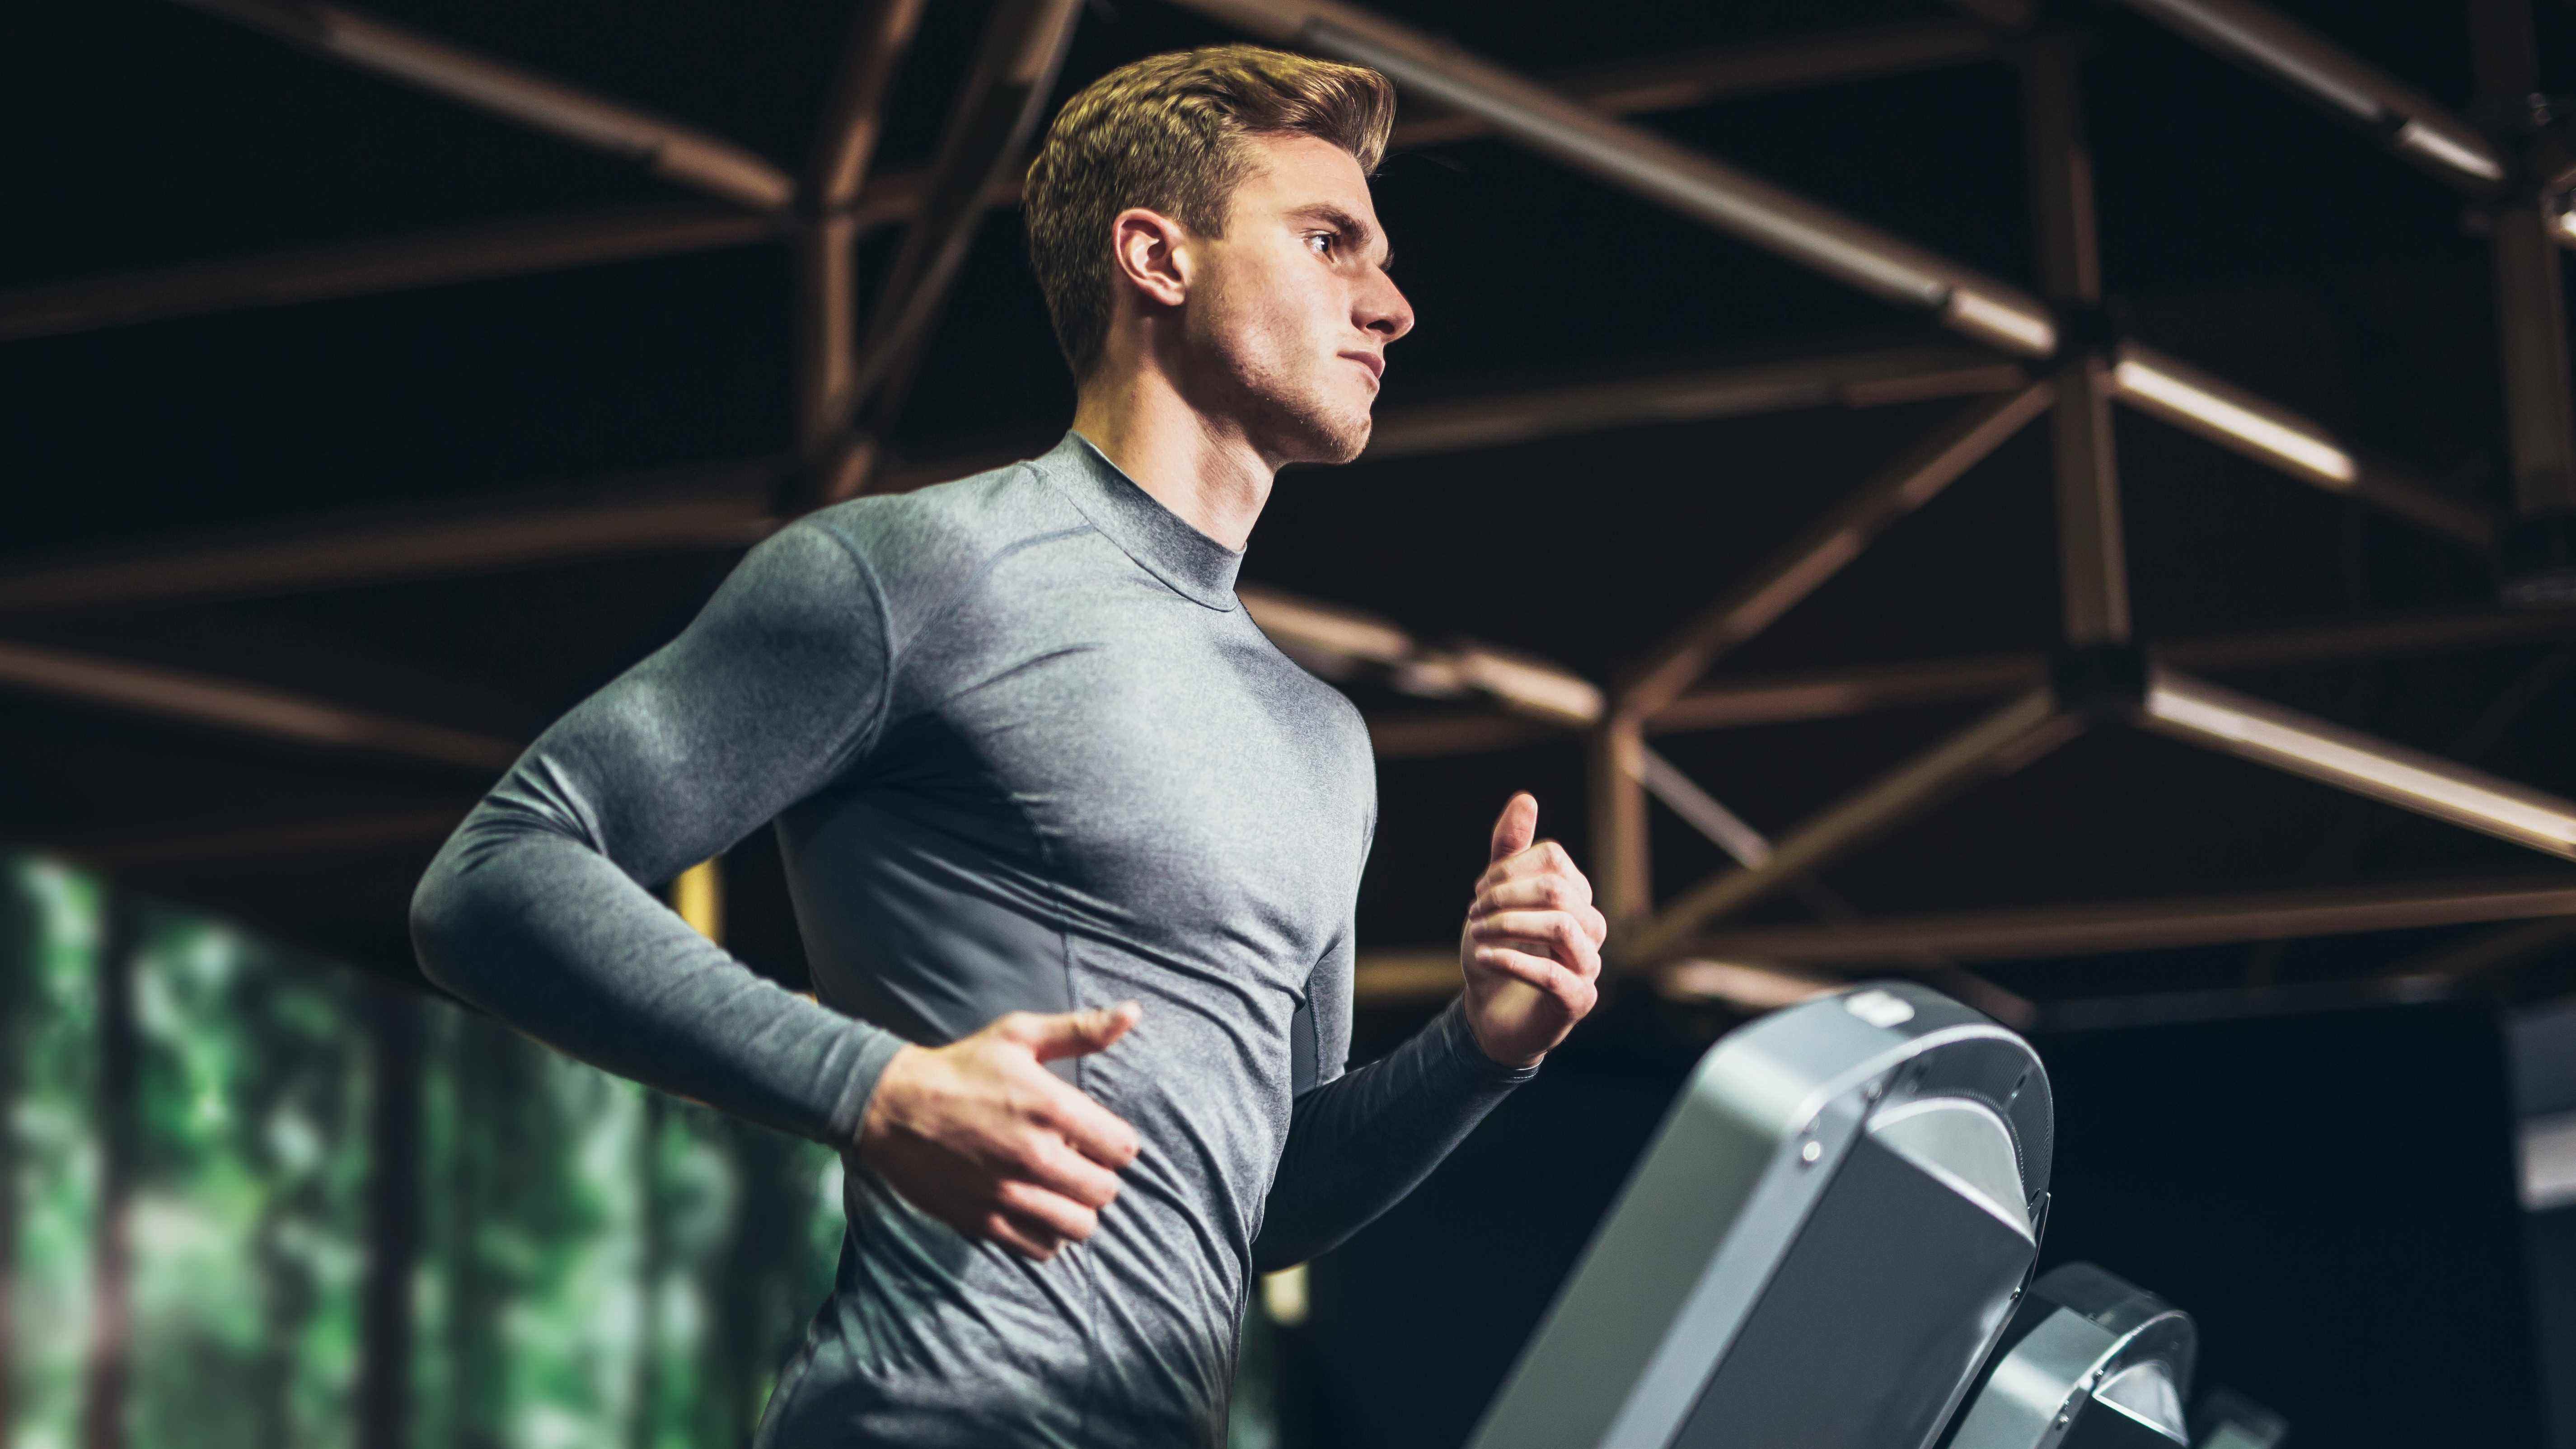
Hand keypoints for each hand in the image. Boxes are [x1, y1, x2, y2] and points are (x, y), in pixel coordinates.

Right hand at [855, 1002, 1144, 1260]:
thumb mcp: (1019, 1035)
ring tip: (1061, 1189)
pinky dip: (1048, 1235)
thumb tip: (1134, 1013)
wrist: (892, 1106)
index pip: (1123, 1149)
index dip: (1115, 1141)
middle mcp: (1035, 1156)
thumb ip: (1081, 1030)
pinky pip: (1043, 1248)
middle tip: (1077, 1161)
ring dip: (1077, 1209)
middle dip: (1099, 1175)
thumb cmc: (961, 1067)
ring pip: (1079, 1226)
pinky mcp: (985, 1221)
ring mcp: (1008, 1193)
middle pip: (1106, 1191)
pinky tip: (1036, 1209)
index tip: (1096, 1135)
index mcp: (1051, 1108)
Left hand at [1458, 793, 1605, 1068]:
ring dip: (1508, 924)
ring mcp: (1589, 964)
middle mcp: (1590, 927)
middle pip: (1558, 890)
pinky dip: (1513, 960)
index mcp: (1576, 897)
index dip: (1508, 869)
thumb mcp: (1494, 897)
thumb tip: (1526, 798)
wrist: (1492, 1014)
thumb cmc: (1499, 950)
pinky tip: (1483, 957)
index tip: (1479, 890)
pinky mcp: (1578, 999)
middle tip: (1472, 912)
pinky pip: (1554, 973)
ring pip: (1562, 925)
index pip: (1553, 860)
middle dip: (1506, 896)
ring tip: (1475, 933)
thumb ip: (1510, 850)